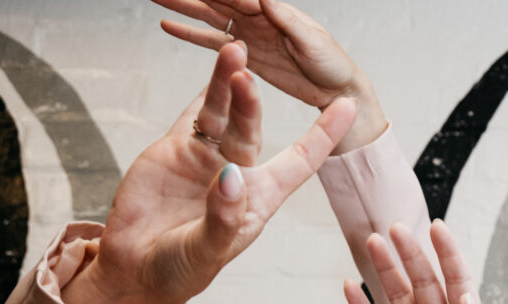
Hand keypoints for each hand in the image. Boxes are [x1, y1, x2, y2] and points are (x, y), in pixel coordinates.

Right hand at [63, 42, 353, 303]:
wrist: (137, 268)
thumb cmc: (181, 268)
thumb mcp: (207, 251)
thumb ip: (222, 216)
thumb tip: (231, 177)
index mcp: (261, 199)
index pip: (301, 161)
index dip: (323, 135)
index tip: (346, 105)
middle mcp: (239, 172)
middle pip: (253, 129)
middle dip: (251, 104)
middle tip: (248, 76)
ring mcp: (207, 158)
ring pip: (222, 115)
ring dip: (227, 87)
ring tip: (234, 55)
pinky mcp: (176, 150)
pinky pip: (193, 116)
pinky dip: (203, 93)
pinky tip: (216, 68)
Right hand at [154, 0, 387, 151]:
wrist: (340, 91)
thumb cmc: (334, 64)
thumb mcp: (313, 43)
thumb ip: (288, 22)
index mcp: (273, 9)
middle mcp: (257, 16)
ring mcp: (248, 34)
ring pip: (208, 16)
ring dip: (182, 7)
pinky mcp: (245, 55)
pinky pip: (212, 42)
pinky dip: (190, 34)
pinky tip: (168, 26)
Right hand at [344, 220, 507, 303]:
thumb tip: (467, 300)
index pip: (457, 281)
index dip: (448, 255)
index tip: (438, 228)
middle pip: (424, 283)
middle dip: (410, 256)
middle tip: (395, 229)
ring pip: (399, 298)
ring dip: (386, 272)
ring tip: (373, 242)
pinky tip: (350, 285)